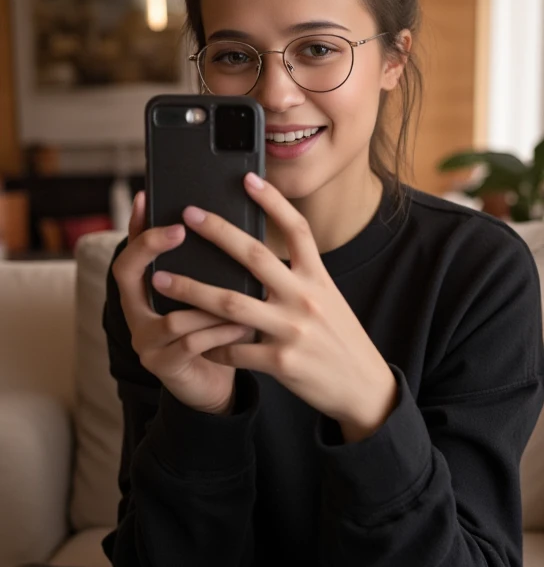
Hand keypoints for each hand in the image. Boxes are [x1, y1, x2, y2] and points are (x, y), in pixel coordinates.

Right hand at [112, 191, 253, 414]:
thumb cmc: (216, 334)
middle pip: (126, 273)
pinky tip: (244, 325)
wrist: (215, 387)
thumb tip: (231, 225)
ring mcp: (145, 342)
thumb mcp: (211, 298)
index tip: (151, 199)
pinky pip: (190, 343)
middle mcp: (135, 313)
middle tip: (180, 230)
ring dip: (208, 303)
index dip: (137, 227)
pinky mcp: (162, 366)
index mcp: (144, 292)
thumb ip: (209, 270)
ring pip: (171, 315)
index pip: (130, 252)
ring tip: (239, 291)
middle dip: (151, 248)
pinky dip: (219, 332)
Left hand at [152, 173, 397, 439]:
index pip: (297, 230)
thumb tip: (258, 259)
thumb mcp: (329, 300)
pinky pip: (234, 349)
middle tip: (187, 216)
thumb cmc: (341, 341)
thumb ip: (299, 280)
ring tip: (161, 279)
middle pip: (254, 256)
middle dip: (217, 233)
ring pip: (230, 304)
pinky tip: (192, 341)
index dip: (273, 202)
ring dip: (191, 290)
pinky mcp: (280, 362)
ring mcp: (292, 330)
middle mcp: (305, 298)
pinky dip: (210, 345)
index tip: (248, 179)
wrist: (364, 387)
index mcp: (318, 279)